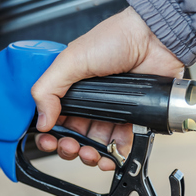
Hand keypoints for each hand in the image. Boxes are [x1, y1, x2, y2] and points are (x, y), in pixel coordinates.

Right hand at [31, 7, 184, 169]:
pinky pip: (121, 143)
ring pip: (95, 143)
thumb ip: (48, 89)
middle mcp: (88, 100)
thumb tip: (40, 120)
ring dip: (90, 155)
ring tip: (91, 154)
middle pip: (72, 135)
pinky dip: (115, 154)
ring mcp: (110, 109)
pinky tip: (111, 157)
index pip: (52, 117)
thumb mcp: (71, 60)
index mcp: (68, 87)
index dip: (49, 134)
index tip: (48, 141)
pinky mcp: (132, 116)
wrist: (155, 38)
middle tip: (71, 147)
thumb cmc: (115, 38)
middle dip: (69, 147)